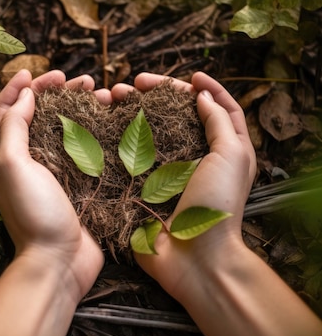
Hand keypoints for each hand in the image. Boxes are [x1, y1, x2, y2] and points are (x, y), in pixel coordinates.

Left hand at [0, 69, 104, 299]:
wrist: (60, 261)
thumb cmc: (33, 213)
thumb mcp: (13, 166)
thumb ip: (14, 127)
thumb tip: (23, 96)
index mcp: (4, 155)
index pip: (6, 111)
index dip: (18, 87)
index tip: (37, 73)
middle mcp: (27, 160)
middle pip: (39, 114)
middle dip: (56, 92)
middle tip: (79, 80)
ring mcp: (54, 172)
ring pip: (65, 128)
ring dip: (80, 108)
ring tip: (102, 94)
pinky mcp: (77, 182)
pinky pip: (85, 148)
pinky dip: (96, 130)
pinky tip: (111, 121)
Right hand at [111, 72, 256, 301]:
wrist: (195, 259)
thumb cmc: (218, 205)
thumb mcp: (232, 157)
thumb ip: (220, 122)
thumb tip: (202, 94)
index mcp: (223, 150)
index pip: (216, 109)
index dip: (205, 88)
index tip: (190, 76)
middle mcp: (194, 157)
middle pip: (175, 115)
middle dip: (155, 94)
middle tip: (133, 84)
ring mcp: (166, 172)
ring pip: (147, 131)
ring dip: (130, 111)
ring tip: (110, 97)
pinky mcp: (142, 187)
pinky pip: (128, 156)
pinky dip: (116, 138)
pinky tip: (103, 124)